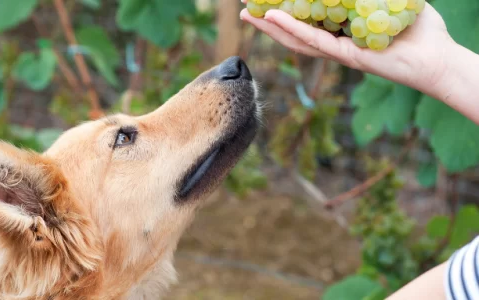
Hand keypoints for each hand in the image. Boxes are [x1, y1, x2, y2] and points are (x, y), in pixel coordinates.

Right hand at [240, 1, 453, 94]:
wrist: (436, 57)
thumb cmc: (418, 30)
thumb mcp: (389, 0)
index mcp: (342, 30)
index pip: (308, 18)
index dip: (286, 10)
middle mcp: (335, 42)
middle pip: (294, 31)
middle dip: (267, 20)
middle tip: (246, 6)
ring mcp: (337, 51)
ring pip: (296, 38)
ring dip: (270, 26)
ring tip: (247, 13)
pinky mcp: (344, 56)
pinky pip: (313, 41)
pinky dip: (291, 29)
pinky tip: (272, 18)